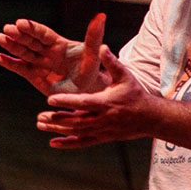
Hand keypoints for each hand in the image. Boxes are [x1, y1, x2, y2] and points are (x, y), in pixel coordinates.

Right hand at [0, 13, 107, 95]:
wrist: (86, 90)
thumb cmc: (90, 70)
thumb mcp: (93, 53)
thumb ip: (94, 36)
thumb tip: (101, 17)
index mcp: (58, 43)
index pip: (42, 34)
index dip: (32, 28)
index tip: (21, 23)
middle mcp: (46, 51)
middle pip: (30, 41)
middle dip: (18, 35)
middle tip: (7, 29)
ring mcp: (39, 63)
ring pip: (23, 52)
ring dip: (11, 45)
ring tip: (0, 38)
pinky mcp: (34, 76)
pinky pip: (20, 68)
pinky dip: (9, 62)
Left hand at [36, 45, 153, 147]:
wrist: (150, 118)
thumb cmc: (135, 94)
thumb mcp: (125, 76)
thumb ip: (112, 62)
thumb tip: (101, 46)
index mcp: (106, 102)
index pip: (83, 103)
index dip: (66, 101)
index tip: (50, 99)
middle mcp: (102, 119)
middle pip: (76, 121)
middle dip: (57, 119)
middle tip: (40, 116)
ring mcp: (102, 130)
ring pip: (77, 132)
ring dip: (58, 130)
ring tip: (40, 124)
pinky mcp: (102, 137)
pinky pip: (83, 142)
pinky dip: (68, 143)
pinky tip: (53, 142)